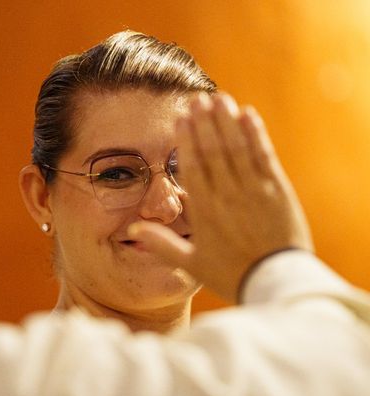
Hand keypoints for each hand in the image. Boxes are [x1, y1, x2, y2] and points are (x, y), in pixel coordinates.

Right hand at [128, 93, 312, 302]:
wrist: (275, 283)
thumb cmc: (230, 274)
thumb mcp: (190, 263)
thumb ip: (160, 243)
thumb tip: (131, 230)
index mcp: (205, 211)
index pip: (193, 166)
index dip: (187, 139)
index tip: (181, 117)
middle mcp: (228, 195)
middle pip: (214, 150)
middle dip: (205, 122)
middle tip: (197, 98)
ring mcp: (255, 190)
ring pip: (237, 148)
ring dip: (227, 121)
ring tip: (219, 98)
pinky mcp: (278, 190)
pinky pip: (264, 155)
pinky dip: (256, 134)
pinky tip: (248, 115)